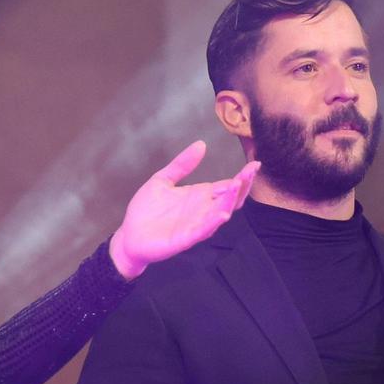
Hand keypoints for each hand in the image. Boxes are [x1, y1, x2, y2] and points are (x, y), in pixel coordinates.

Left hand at [109, 141, 259, 279]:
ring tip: (238, 186)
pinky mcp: (185, 239)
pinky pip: (202, 231)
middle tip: (250, 171)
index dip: (242, 176)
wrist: (129, 235)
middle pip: (230, 199)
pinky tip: (221, 214)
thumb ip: (181, 164)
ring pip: (219, 214)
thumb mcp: (162, 180)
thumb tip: (201, 144)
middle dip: (242, 186)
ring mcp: (196, 225)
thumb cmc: (145, 210)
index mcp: (200, 196)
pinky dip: (212, 223)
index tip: (255, 163)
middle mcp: (203, 210)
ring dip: (229, 201)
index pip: (227, 185)